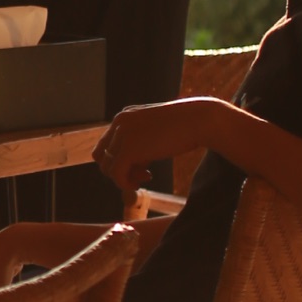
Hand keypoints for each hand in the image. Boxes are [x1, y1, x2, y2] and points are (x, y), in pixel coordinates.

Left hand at [93, 98, 231, 202]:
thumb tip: (132, 168)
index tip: (142, 166)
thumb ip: (141, 145)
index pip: (107, 144)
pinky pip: (116, 174)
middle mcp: (119, 123)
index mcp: (124, 117)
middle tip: (143, 173)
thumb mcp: (156, 132)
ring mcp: (122, 135)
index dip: (120, 160)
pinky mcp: (129, 149)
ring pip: (107, 167)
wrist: (199, 120)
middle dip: (119, 169)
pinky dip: (127, 183)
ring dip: (125, 177)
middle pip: (102, 156)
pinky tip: (149, 178)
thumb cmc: (184, 127)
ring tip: (147, 175)